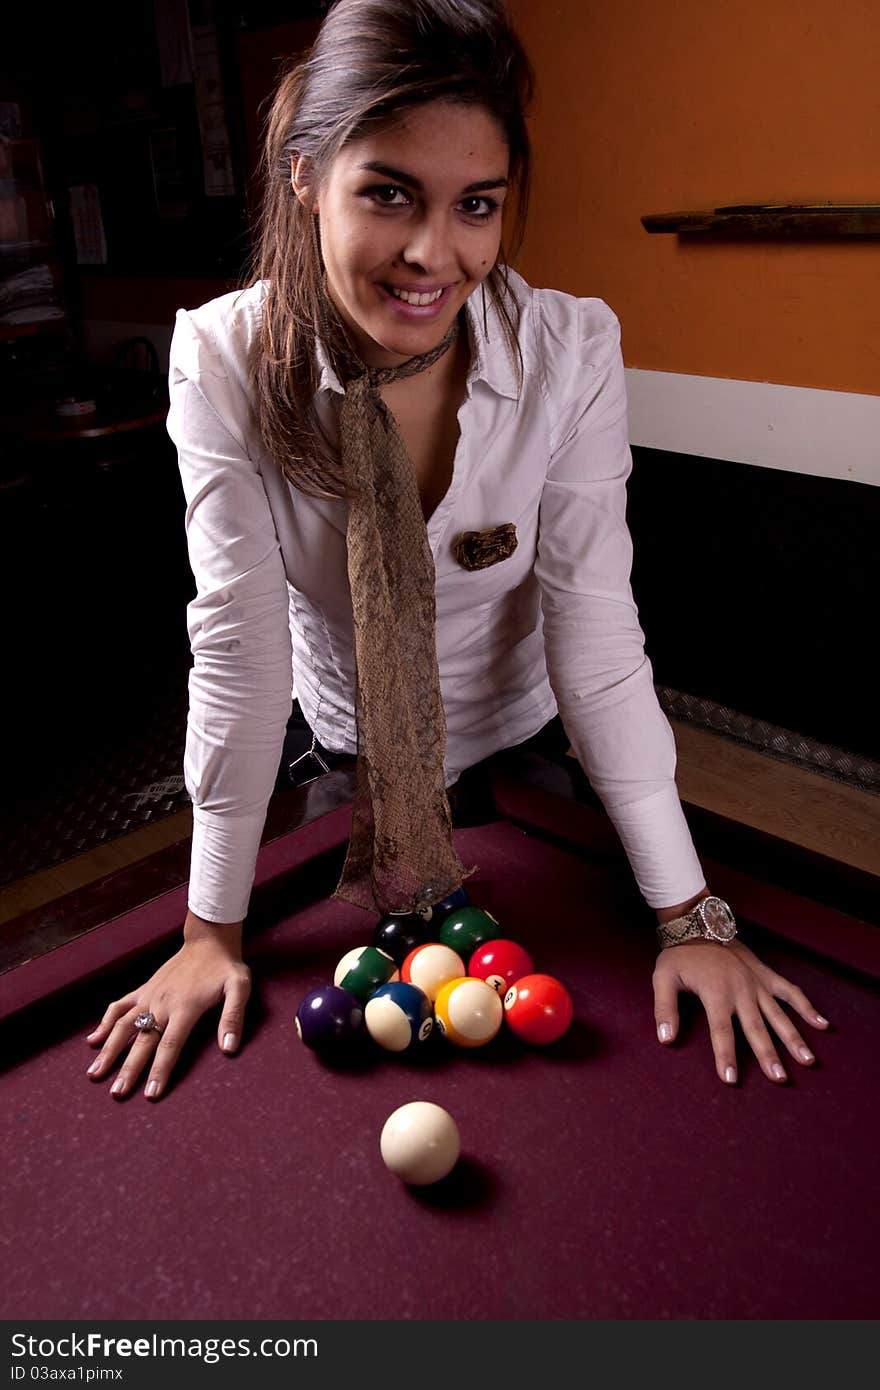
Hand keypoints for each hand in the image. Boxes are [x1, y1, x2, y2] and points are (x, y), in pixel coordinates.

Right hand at [85, 918, 251, 1100]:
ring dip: (108, 1051)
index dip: (160, 1070)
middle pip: (142, 1042)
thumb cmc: (225, 967)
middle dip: (128, 1070)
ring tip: (95, 1074)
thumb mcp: (239, 987)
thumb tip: (230, 1048)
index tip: (150, 1094)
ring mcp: (149, 996)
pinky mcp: (143, 990)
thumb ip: (233, 1017)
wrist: (208, 941)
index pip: (170, 1046)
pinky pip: (118, 1007)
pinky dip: (104, 1023)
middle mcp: (161, 1004)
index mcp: (185, 1007)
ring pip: (122, 1026)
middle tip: (117, 1094)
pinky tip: (93, 1041)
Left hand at [652, 938, 829, 1084]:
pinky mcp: (766, 975)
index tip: (731, 1079)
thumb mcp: (663, 979)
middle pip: (756, 1028)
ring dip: (793, 1038)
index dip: (725, 1055)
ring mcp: (757, 983)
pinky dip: (807, 1007)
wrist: (699, 924)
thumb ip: (665, 1009)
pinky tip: (822, 1025)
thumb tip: (666, 1039)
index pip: (721, 1031)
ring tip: (807, 1060)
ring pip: (778, 1015)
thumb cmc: (680, 955)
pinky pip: (790, 992)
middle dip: (768, 1055)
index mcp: (716, 992)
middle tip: (779, 1078)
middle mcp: (741, 990)